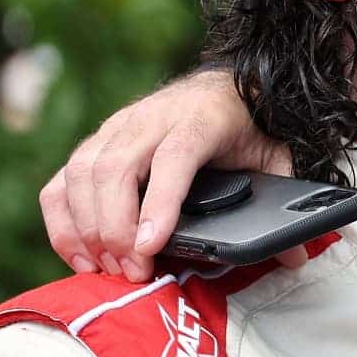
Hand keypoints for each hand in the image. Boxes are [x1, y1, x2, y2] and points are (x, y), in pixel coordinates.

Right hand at [40, 69, 300, 282]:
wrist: (230, 85)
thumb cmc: (248, 126)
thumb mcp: (275, 156)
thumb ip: (281, 200)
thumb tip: (293, 255)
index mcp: (202, 119)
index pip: (174, 157)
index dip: (159, 203)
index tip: (150, 246)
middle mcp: (154, 118)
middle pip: (117, 169)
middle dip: (116, 228)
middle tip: (133, 271)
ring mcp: (119, 126)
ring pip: (83, 173)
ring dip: (87, 228)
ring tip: (109, 268)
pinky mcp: (98, 141)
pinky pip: (63, 180)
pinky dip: (63, 221)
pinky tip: (81, 255)